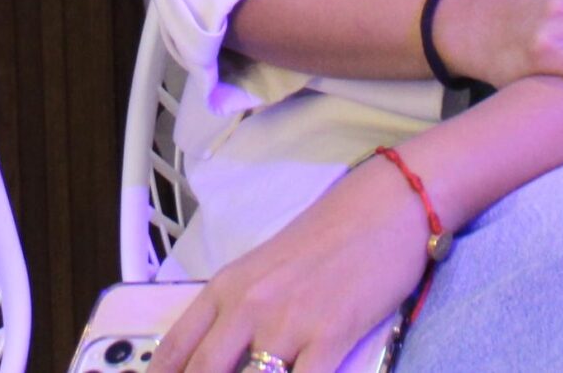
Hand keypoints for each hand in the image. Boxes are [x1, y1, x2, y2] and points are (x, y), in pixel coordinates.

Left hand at [151, 155, 429, 372]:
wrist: (386, 205)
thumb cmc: (331, 234)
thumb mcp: (269, 268)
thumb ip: (242, 310)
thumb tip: (225, 355)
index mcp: (228, 286)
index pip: (177, 347)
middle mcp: (249, 305)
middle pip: (204, 371)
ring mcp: (287, 323)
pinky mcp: (329, 337)